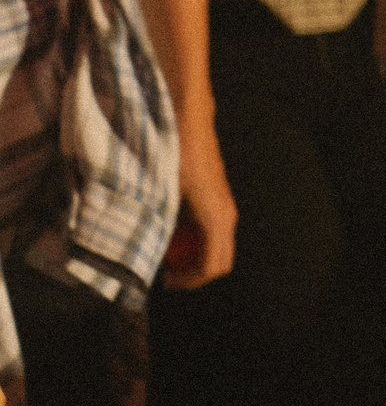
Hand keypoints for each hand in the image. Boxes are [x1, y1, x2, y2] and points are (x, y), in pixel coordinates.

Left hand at [160, 119, 236, 289]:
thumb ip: (155, 229)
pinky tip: (171, 228)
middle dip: (194, 273)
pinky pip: (214, 231)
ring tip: (166, 251)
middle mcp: (227, 215)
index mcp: (216, 219)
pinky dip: (196, 239)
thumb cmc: (172, 158)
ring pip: (218, 246)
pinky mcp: (220, 198)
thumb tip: (138, 257)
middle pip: (221, 261)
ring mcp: (226, 206)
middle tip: (166, 273)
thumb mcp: (159, 197)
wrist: (187, 123)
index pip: (212, 268)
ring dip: (194, 255)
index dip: (189, 281)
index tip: (164, 280)